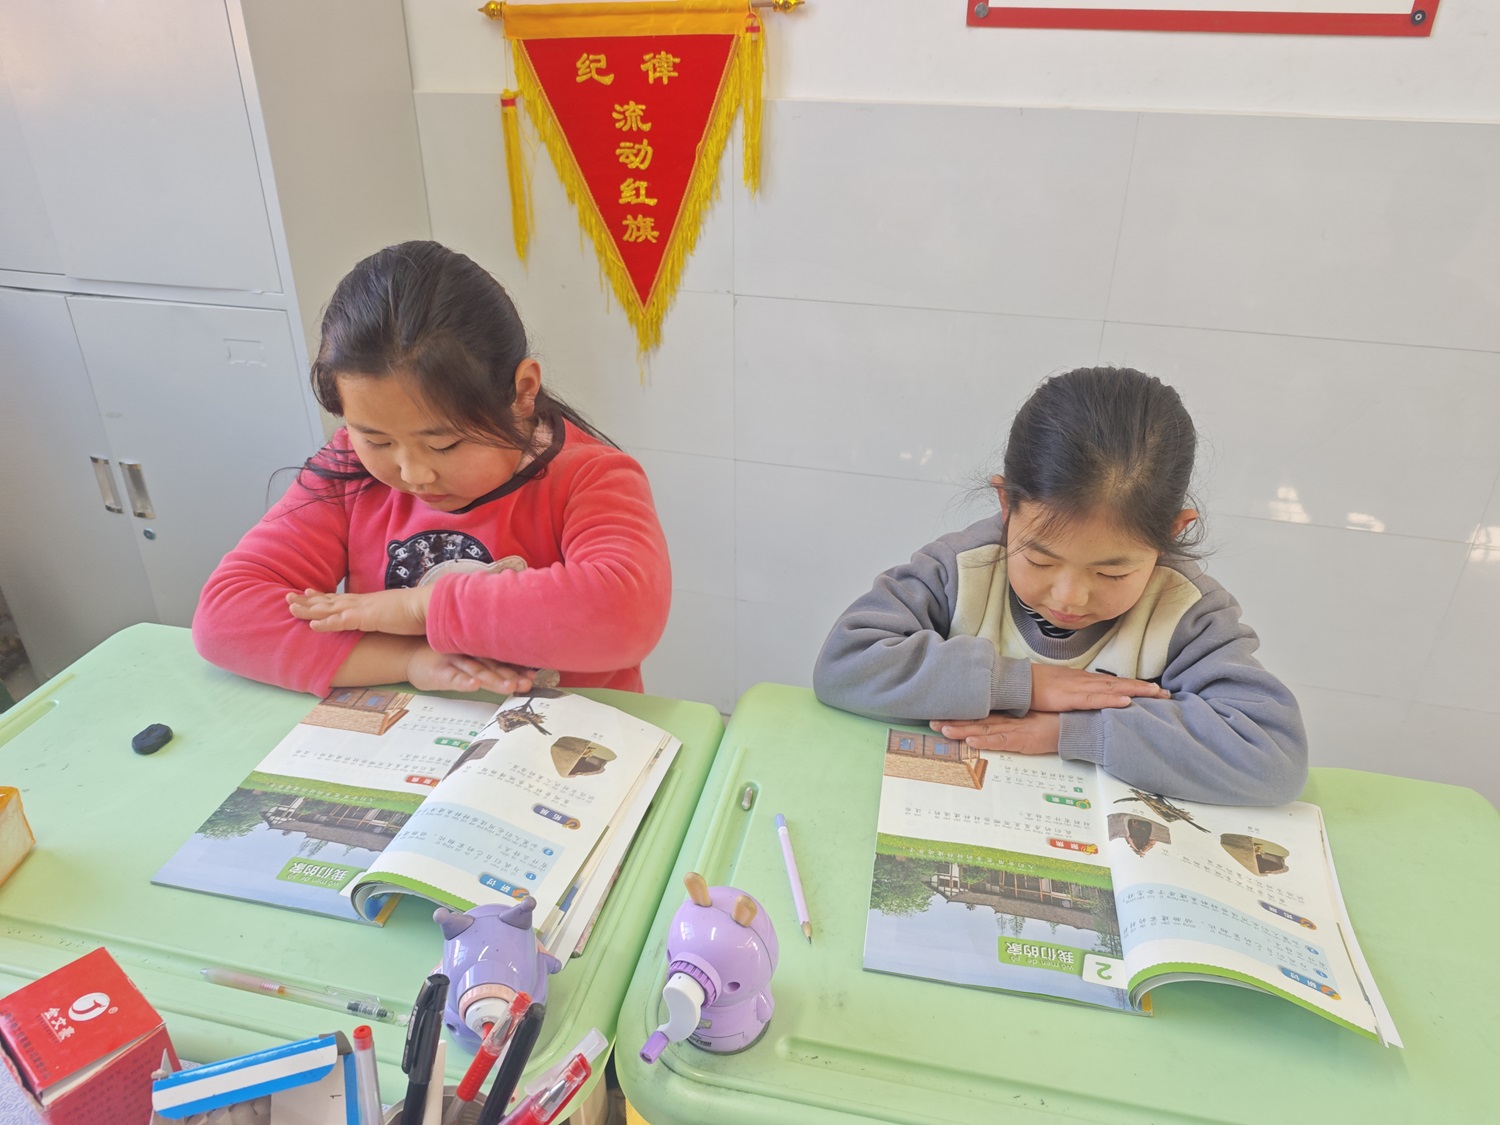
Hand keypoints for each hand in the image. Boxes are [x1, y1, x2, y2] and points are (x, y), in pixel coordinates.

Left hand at [287, 586, 430, 634]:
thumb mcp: (397, 615)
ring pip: (328, 609)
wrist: (429, 607)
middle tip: (288, 597)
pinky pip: (341, 622)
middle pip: (329, 601)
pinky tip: (312, 626)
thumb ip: (389, 616)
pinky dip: (325, 623)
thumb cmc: (419, 612)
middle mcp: (362, 603)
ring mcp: (362, 610)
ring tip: (290, 608)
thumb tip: (390, 619)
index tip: (308, 592)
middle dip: (307, 600)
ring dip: (308, 609)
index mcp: (369, 602)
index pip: (341, 598)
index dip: (322, 596)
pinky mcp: (366, 619)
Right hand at [406, 645, 535, 694]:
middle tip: (527, 684)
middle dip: (511, 676)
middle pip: (494, 665)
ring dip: (493, 679)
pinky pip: (453, 676)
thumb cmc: (446, 661)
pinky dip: (463, 681)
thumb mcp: (469, 662)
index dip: (518, 669)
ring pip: (477, 670)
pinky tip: (473, 685)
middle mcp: (471, 654)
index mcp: (480, 652)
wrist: (411, 656)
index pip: (502, 661)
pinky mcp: (440, 671)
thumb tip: (520, 677)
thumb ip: (490, 666)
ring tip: (509, 687)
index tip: (534, 677)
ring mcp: (455, 661)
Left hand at [930, 711, 1061, 755]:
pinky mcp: (1024, 739)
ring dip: (962, 730)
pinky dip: (986, 741)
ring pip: (983, 729)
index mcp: (1009, 714)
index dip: (959, 713)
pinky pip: (1001, 741)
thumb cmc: (1056, 721)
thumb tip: (993, 721)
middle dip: (953, 721)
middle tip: (932, 721)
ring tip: (943, 730)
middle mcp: (1009, 720)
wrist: (1077, 724)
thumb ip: (1014, 718)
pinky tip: (971, 740)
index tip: (940, 711)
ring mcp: (1015, 729)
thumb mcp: (1030, 719)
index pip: (979, 713)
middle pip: (975, 720)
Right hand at [1030, 664, 1168, 711]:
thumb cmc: (1031, 686)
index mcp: (1080, 680)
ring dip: (1136, 690)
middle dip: (1143, 688)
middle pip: (1119, 683)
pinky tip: (1127, 701)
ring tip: (1156, 694)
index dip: (1132, 685)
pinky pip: (1095, 698)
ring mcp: (1078, 687)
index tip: (1151, 689)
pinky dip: (1112, 699)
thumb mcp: (1056, 690)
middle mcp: (1083, 680)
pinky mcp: (1070, 697)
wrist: (1014, 682)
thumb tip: (1081, 700)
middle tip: (1165, 693)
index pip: (1112, 682)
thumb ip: (1070, 693)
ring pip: (1113, 688)